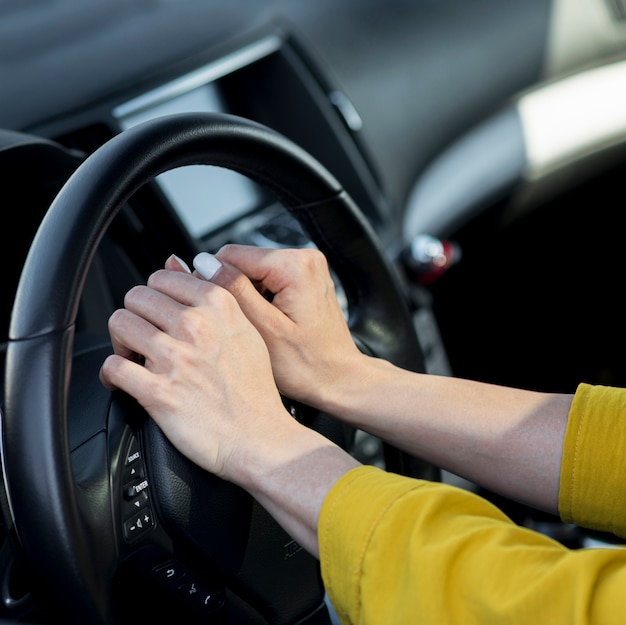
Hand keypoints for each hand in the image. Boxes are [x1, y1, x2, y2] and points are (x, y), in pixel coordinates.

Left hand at [99, 258, 291, 485]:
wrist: (260, 437)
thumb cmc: (254, 389)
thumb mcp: (246, 329)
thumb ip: (210, 293)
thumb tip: (174, 262)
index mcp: (218, 305)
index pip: (161, 277)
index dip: (156, 297)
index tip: (160, 315)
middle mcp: (196, 326)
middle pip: (136, 297)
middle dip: (137, 316)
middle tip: (145, 337)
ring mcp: (176, 358)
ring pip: (120, 325)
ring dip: (122, 342)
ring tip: (134, 358)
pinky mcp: (158, 392)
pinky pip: (113, 367)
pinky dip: (112, 375)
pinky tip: (124, 381)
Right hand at [205, 245, 366, 406]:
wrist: (339, 379)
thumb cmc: (308, 365)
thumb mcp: (263, 329)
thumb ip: (233, 291)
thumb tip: (205, 263)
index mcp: (295, 265)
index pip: (231, 255)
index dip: (213, 282)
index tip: (211, 309)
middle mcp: (305, 258)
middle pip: (244, 261)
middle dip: (233, 290)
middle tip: (237, 324)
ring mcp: (308, 268)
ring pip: (254, 271)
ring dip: (247, 296)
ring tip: (255, 327)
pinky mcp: (306, 279)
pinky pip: (270, 280)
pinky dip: (261, 299)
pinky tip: (266, 323)